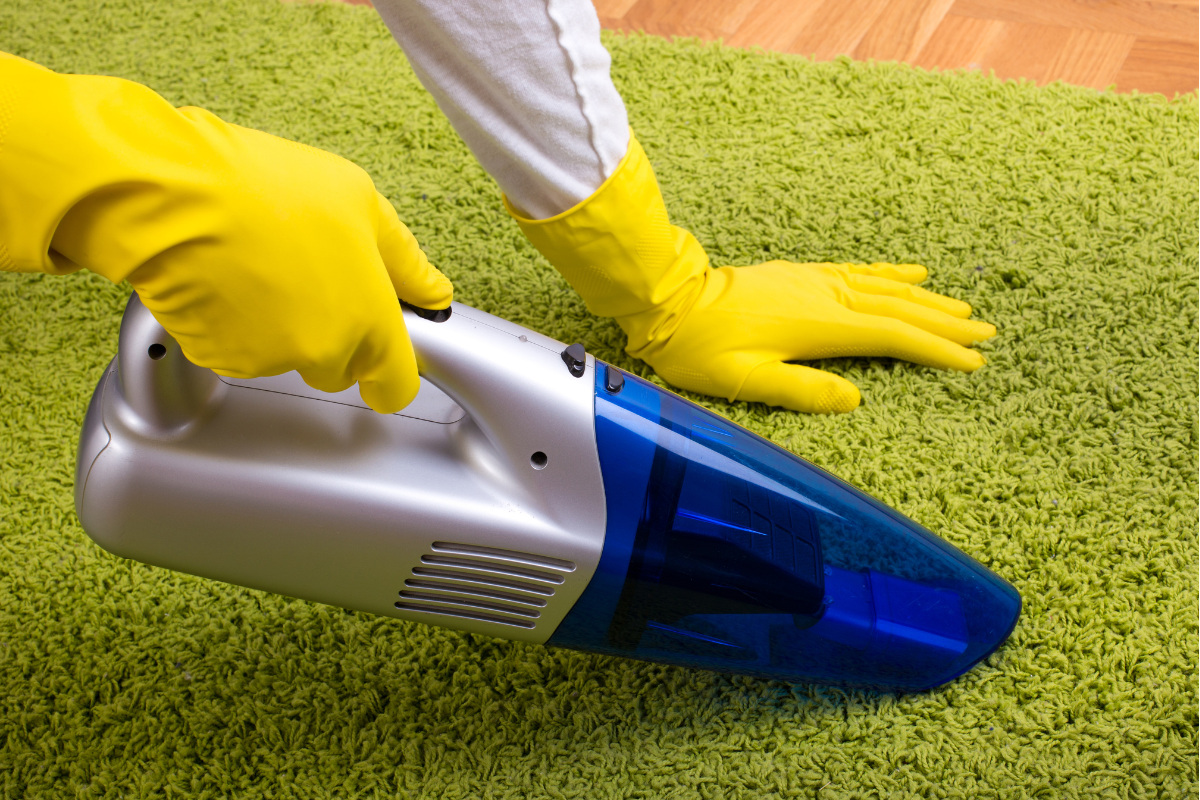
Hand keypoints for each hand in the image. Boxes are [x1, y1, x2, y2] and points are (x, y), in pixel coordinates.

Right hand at [2, 53, 450, 412]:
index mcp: (369, 323)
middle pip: (340, 369)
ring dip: (284, 326)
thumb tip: (435, 293)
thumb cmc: (271, 190)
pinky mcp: (222, 359)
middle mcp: (324, 353)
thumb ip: (407, 262)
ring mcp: (271, 361)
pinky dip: (239, 325)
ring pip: (289, 357)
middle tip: (311, 277)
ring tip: (265, 264)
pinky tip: (232, 277)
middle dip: (335, 336)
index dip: (391, 374)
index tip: (385, 362)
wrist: (178, 197)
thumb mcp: (364, 206)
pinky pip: (242, 350)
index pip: (396, 386)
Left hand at [641, 261, 995, 413]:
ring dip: (928, 298)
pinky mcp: (803, 274)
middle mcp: (824, 297)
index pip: (892, 337)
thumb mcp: (745, 380)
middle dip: (946, 323)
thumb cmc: (701, 348)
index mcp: (818, 326)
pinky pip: (859, 271)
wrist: (670, 302)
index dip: (936, 349)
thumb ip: (801, 390)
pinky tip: (913, 271)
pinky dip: (892, 272)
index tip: (973, 361)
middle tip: (989, 335)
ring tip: (965, 309)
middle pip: (900, 309)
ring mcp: (815, 281)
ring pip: (886, 288)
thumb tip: (855, 401)